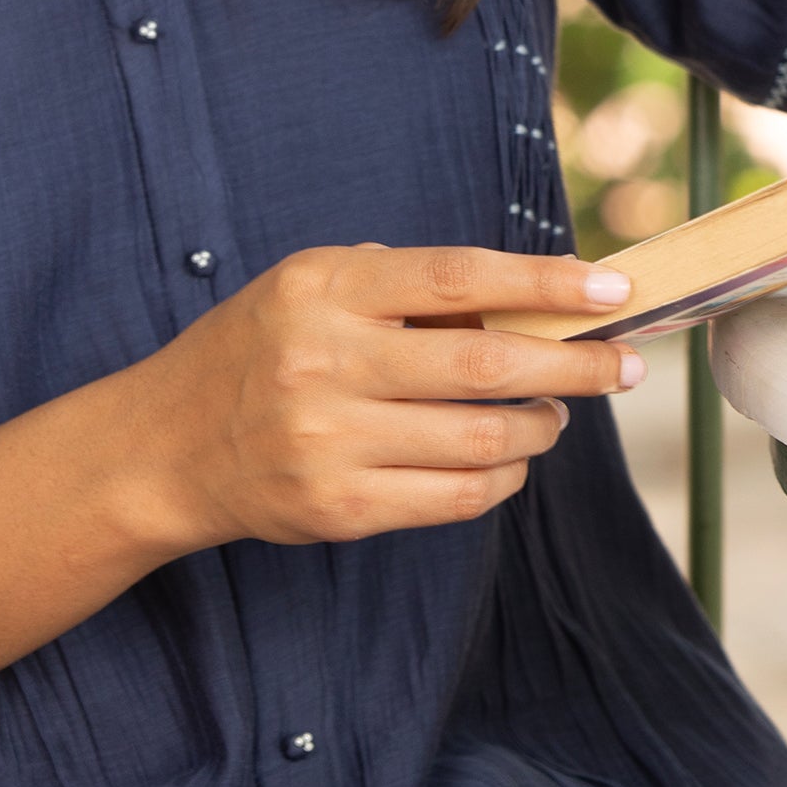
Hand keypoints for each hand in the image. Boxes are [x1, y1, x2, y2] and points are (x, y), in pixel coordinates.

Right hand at [122, 245, 642, 553]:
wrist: (164, 446)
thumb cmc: (257, 352)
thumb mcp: (311, 290)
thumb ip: (404, 288)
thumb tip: (531, 297)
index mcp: (325, 289)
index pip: (459, 278)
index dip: (545, 283)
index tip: (612, 289)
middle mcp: (326, 361)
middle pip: (485, 366)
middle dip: (574, 366)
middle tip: (622, 366)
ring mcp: (331, 441)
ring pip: (481, 441)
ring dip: (539, 428)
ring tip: (553, 414)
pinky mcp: (338, 508)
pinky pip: (455, 499)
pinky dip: (502, 480)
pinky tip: (510, 462)